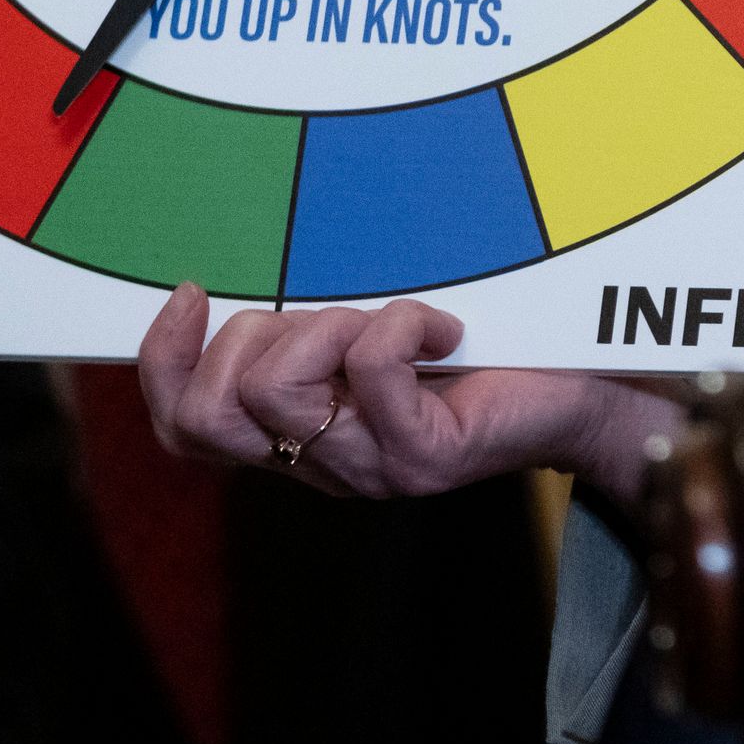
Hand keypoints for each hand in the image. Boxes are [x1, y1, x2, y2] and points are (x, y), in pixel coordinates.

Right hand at [137, 282, 677, 506]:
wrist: (581, 392)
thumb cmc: (480, 349)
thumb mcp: (372, 329)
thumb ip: (312, 324)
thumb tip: (244, 275)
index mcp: (294, 437)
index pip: (184, 430)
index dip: (162, 362)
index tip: (190, 291)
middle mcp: (320, 465)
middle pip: (208, 415)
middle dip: (248, 336)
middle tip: (330, 315)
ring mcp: (369, 468)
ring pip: (275, 390)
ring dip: (326, 327)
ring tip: (390, 321)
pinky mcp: (424, 456)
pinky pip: (370, 370)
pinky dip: (400, 324)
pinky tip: (442, 328)